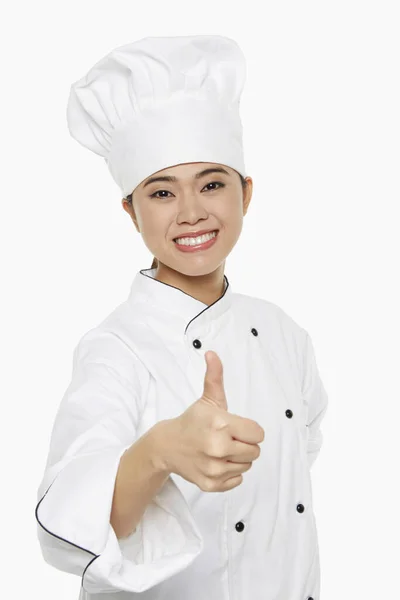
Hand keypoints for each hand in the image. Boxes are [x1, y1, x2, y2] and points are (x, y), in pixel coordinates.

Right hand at [160, 350, 264, 491]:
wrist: (167, 445)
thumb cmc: (193, 421)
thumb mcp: (207, 398)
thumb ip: (215, 376)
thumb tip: (212, 353)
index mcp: (221, 424)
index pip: (259, 434)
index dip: (249, 429)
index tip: (234, 426)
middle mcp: (218, 447)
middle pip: (255, 452)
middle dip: (245, 444)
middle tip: (227, 438)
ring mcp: (214, 468)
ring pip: (247, 466)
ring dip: (238, 458)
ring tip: (220, 450)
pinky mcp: (210, 484)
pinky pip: (237, 480)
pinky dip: (230, 473)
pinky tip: (216, 462)